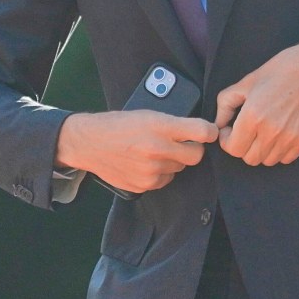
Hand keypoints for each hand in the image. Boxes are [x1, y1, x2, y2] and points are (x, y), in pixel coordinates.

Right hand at [56, 110, 220, 193]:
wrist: (89, 143)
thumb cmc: (118, 125)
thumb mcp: (147, 114)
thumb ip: (173, 123)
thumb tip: (200, 132)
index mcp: (160, 126)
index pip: (201, 132)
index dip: (209, 132)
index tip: (209, 133)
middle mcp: (158, 149)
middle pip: (196, 156)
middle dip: (192, 149)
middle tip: (179, 143)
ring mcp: (151, 170)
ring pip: (179, 169)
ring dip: (172, 161)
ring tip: (152, 151)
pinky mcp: (145, 185)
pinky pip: (165, 180)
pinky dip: (159, 173)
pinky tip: (144, 163)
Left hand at [214, 29, 298, 165]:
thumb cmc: (280, 71)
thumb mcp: (246, 82)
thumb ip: (225, 104)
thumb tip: (219, 123)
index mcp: (253, 116)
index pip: (233, 149)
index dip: (227, 141)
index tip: (231, 130)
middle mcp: (271, 132)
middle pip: (249, 159)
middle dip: (243, 147)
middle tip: (246, 131)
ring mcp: (289, 138)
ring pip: (267, 161)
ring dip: (261, 150)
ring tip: (263, 132)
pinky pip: (285, 159)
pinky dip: (278, 151)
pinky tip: (278, 134)